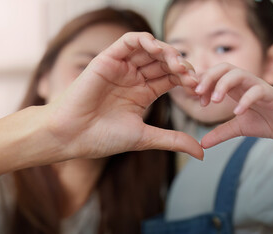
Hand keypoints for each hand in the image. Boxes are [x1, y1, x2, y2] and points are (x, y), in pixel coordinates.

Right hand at [44, 32, 202, 159]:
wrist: (71, 135)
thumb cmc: (102, 138)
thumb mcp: (145, 138)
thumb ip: (173, 141)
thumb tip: (201, 153)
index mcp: (142, 93)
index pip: (170, 78)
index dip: (186, 80)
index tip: (198, 90)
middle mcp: (133, 78)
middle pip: (164, 62)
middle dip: (181, 66)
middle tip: (192, 77)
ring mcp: (121, 67)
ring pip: (150, 49)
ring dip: (167, 53)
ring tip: (178, 65)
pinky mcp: (107, 59)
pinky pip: (129, 41)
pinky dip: (145, 40)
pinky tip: (158, 49)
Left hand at [194, 63, 272, 147]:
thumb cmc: (266, 122)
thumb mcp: (238, 128)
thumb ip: (220, 133)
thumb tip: (201, 144)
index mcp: (236, 87)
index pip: (216, 75)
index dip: (203, 83)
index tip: (195, 99)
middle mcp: (246, 83)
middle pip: (224, 67)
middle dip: (209, 77)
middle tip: (198, 93)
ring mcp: (259, 86)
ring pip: (239, 74)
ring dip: (224, 84)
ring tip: (214, 100)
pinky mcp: (272, 94)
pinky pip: (258, 90)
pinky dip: (246, 99)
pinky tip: (238, 112)